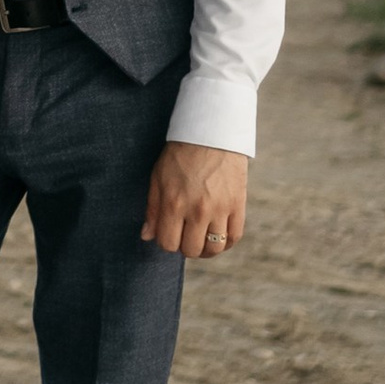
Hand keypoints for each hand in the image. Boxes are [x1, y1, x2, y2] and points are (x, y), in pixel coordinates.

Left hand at [143, 141, 247, 260]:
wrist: (212, 133)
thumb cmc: (180, 154)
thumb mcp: (158, 177)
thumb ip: (152, 209)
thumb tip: (147, 236)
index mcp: (174, 203)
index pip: (168, 243)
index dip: (166, 242)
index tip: (169, 233)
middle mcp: (197, 210)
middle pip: (191, 250)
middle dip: (185, 246)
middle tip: (185, 235)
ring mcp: (220, 209)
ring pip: (214, 249)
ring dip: (206, 249)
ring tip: (201, 239)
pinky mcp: (237, 204)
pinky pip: (234, 237)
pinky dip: (226, 243)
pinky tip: (218, 237)